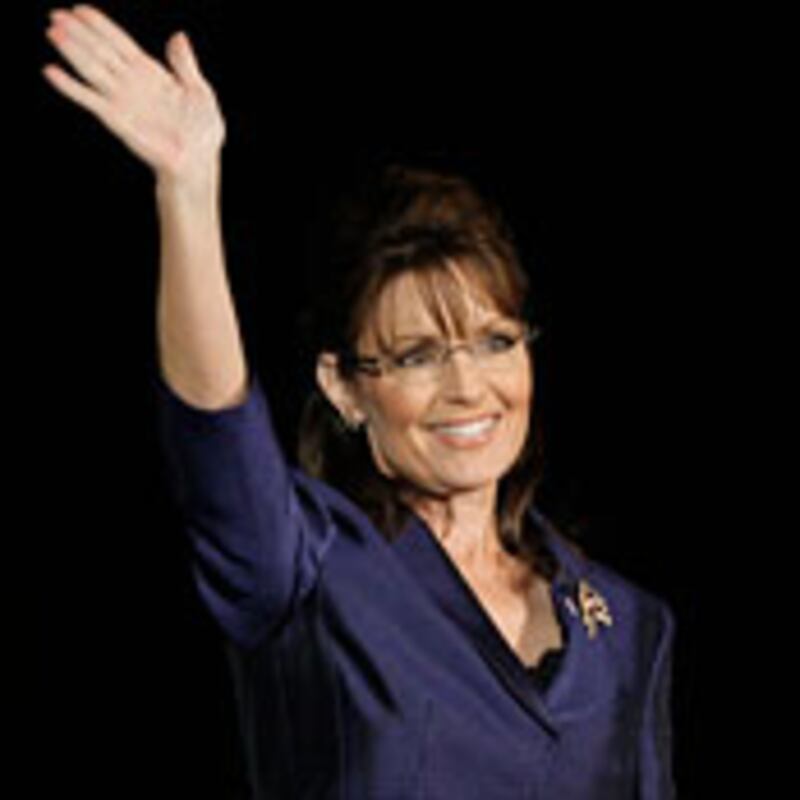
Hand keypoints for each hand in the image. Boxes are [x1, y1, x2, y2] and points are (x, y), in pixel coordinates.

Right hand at [42, 5, 225, 182]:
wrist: (198, 161)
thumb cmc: (202, 131)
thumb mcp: (200, 92)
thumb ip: (185, 65)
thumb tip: (178, 36)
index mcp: (151, 74)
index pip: (120, 43)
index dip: (100, 25)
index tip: (80, 9)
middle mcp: (132, 84)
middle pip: (100, 50)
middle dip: (79, 32)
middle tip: (55, 14)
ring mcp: (122, 101)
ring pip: (92, 68)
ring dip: (72, 50)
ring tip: (53, 32)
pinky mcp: (116, 119)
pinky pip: (89, 99)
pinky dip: (70, 87)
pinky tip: (51, 71)